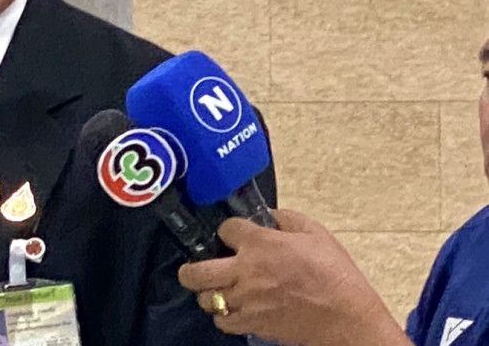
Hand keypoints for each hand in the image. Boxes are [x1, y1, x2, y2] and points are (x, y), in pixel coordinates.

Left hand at [178, 210, 411, 345]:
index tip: (233, 234)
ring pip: (206, 298)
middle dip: (191, 269)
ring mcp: (246, 300)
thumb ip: (287, 219)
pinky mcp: (253, 324)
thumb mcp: (315, 233)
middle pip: (196, 271)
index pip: (225, 229)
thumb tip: (270, 216)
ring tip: (218, 290)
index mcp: (260, 244)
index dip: (228, 230)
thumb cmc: (336, 275)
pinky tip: (233, 309)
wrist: (348, 318)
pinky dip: (224, 316)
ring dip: (209, 293)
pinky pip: (223, 322)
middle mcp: (245, 271)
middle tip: (197, 268)